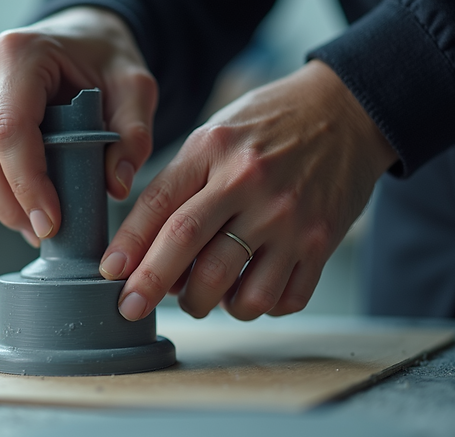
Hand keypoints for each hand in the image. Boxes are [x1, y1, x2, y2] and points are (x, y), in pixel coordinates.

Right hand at [0, 7, 156, 245]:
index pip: (10, 130)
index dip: (26, 183)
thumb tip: (117, 186)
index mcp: (21, 55)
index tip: (50, 222)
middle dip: (11, 205)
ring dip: (1, 203)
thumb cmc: (103, 59)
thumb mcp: (135, 88)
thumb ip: (134, 134)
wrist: (81, 39)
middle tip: (46, 233)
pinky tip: (24, 206)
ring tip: (39, 224)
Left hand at [100, 60, 397, 320]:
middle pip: (188, 246)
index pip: (159, 205)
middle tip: (131, 307)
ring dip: (209, 304)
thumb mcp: (213, 137)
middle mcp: (250, 183)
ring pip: (237, 289)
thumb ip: (177, 186)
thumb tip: (142, 253)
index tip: (109, 274)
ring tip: (202, 295)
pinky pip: (282, 299)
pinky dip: (259, 307)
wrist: (346, 110)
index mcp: (213, 151)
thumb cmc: (266, 127)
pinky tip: (248, 290)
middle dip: (152, 286)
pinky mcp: (322, 243)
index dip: (128, 246)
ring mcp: (289, 217)